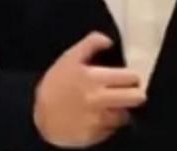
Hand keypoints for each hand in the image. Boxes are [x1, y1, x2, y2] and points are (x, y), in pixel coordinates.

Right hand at [33, 32, 144, 148]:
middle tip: (126, 91)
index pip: (132, 77)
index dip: (131, 76)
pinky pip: (114, 129)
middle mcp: (98, 101)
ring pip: (127, 114)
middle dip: (134, 93)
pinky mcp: (95, 136)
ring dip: (122, 109)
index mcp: (94, 79)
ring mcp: (97, 121)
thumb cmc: (55, 85)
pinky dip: (110, 123)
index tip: (127, 77)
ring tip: (110, 105)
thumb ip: (91, 43)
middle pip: (137, 98)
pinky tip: (99, 117)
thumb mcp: (69, 58)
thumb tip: (109, 40)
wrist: (38, 118)